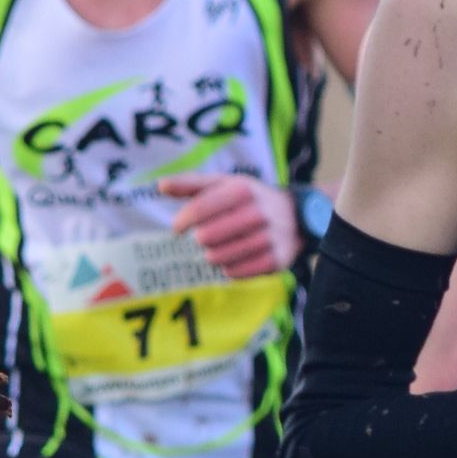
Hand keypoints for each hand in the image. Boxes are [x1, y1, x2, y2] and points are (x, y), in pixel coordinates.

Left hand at [157, 172, 296, 278]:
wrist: (296, 217)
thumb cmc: (249, 199)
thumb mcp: (225, 183)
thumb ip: (191, 183)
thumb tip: (160, 185)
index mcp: (243, 190)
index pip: (199, 210)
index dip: (182, 221)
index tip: (178, 228)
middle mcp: (258, 213)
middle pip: (206, 237)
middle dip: (200, 239)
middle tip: (205, 237)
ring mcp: (269, 238)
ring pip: (218, 258)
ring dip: (212, 255)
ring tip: (218, 248)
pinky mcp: (275, 261)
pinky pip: (235, 273)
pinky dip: (228, 269)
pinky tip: (232, 259)